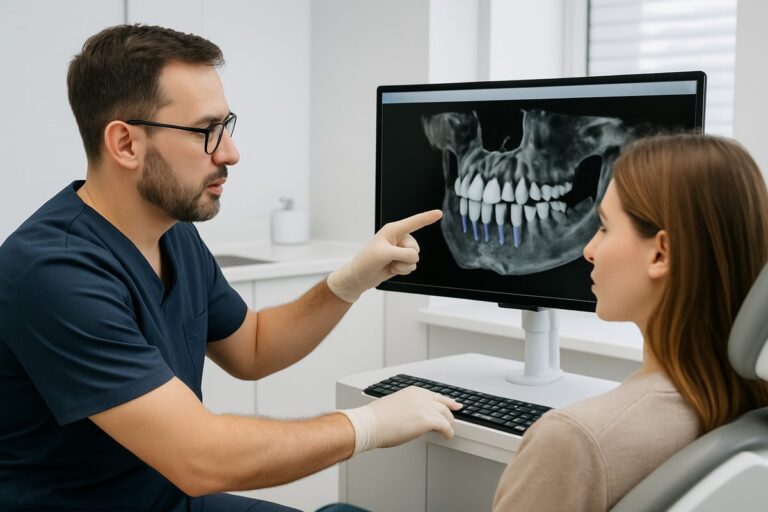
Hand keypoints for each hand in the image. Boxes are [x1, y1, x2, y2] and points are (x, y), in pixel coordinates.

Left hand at [327, 210, 442, 302]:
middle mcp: (398, 238)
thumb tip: (414, 258)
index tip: (439, 213)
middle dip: (405, 256)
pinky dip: (403, 270)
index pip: (414, 222)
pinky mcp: (401, 261)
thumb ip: (403, 253)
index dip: (427, 217)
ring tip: (389, 264)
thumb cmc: (366, 262)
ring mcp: (400, 250)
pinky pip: (412, 266)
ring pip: (415, 259)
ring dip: (403, 265)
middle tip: (390, 258)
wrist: (359, 278)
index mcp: (393, 230)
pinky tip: (391, 269)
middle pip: (416, 247)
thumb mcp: (384, 254)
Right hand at [338, 386, 461, 454]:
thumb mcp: (394, 405)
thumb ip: (407, 407)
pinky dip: (449, 432)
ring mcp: (424, 407)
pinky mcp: (427, 420)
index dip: (445, 401)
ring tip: (449, 431)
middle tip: (452, 420)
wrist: (369, 424)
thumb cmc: (375, 419)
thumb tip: (412, 417)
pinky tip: (447, 436)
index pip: (434, 395)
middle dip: (450, 412)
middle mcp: (420, 397)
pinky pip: (445, 426)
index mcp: (412, 391)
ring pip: (446, 414)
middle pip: (443, 404)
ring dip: (449, 424)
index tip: (452, 404)